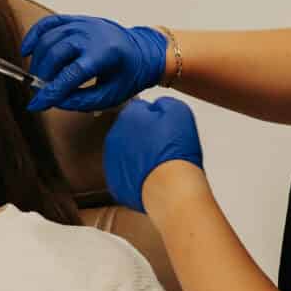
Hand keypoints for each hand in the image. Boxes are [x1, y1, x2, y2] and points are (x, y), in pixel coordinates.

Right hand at [21, 15, 166, 113]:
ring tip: (39, 77)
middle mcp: (92, 35)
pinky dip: (33, 36)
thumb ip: (81, 101)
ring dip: (38, 61)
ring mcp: (82, 24)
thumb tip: (54, 101)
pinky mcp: (75, 20)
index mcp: (106, 54)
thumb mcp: (111, 95)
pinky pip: (47, 24)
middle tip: (39, 91)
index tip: (36, 104)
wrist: (142, 51)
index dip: (51, 91)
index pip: (71, 74)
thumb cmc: (128, 73)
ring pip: (47, 40)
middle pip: (55, 55)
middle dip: (42, 76)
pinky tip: (27, 50)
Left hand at [103, 95, 203, 211]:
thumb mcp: (178, 111)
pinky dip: (136, 175)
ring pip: (126, 153)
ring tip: (159, 163)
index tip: (164, 125)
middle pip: (130, 131)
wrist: (170, 188)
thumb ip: (163, 103)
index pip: (138, 108)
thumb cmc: (175, 151)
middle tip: (164, 146)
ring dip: (139, 155)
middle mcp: (115, 136)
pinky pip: (125, 174)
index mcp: (128, 116)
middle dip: (144, 136)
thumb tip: (156, 106)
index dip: (154, 116)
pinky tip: (152, 177)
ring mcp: (112, 161)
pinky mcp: (115, 182)